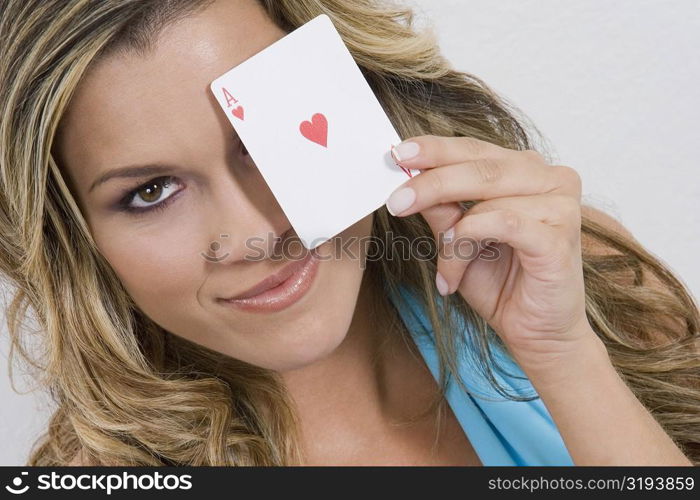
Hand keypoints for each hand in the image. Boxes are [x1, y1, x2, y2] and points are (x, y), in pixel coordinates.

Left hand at [385, 135, 599, 372]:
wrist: (535, 333)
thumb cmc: (501, 283)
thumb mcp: (457, 239)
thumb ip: (441, 207)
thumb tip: (407, 177)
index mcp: (526, 170)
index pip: (474, 149)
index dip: (434, 150)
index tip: (397, 154)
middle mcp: (550, 179)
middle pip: (480, 165)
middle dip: (431, 183)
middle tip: (397, 200)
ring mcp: (560, 206)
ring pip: (487, 200)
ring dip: (453, 236)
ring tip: (445, 268)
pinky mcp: (560, 237)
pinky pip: (504, 224)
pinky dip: (471, 241)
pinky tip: (456, 266)